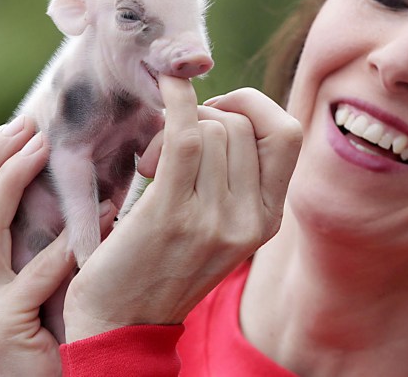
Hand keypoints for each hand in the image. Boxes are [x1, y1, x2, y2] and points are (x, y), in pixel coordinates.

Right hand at [0, 118, 115, 375]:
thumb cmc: (63, 327)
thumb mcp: (40, 276)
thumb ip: (38, 235)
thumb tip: (65, 172)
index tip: (15, 126)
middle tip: (30, 124)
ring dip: (12, 179)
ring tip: (46, 148)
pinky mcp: (4, 328)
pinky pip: (32, 274)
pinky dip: (63, 241)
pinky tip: (99, 213)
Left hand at [63, 77, 301, 340]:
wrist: (120, 321)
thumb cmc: (164, 261)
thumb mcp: (223, 227)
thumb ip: (240, 179)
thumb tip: (232, 111)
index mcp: (269, 219)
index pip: (288, 134)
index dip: (255, 107)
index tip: (219, 112)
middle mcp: (250, 220)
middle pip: (240, 125)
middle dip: (205, 115)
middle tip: (171, 144)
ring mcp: (214, 220)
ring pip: (212, 127)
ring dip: (176, 124)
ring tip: (152, 160)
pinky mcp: (171, 214)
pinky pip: (185, 136)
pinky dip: (175, 100)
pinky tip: (163, 86)